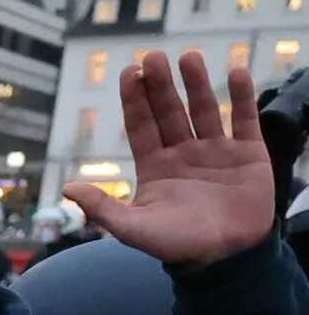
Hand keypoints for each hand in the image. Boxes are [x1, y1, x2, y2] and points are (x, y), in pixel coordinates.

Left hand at [67, 51, 276, 265]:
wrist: (226, 258)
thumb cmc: (177, 246)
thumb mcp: (134, 229)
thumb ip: (103, 208)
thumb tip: (66, 188)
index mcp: (155, 167)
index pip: (141, 126)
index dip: (135, 100)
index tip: (129, 72)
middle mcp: (183, 153)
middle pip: (169, 111)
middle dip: (161, 85)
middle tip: (153, 56)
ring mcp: (216, 150)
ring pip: (204, 109)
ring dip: (196, 83)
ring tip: (187, 57)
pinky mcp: (248, 153)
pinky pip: (244, 118)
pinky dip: (242, 97)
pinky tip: (235, 74)